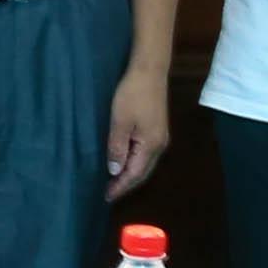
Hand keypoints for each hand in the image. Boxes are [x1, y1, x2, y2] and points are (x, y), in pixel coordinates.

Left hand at [102, 66, 169, 196]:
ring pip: (144, 164)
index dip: (120, 186)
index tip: (106, 197)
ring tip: (114, 181)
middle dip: (126, 184)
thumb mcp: (120, 121)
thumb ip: (117, 147)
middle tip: (108, 192)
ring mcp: (160, 138)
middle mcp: (159, 146)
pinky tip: (124, 161)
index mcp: (151, 146)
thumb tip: (114, 171)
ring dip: (130, 174)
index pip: (134, 174)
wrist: (149, 71)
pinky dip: (134, 162)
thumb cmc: (132, 95)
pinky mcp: (157, 130)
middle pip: (142, 172)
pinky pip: (145, 154)